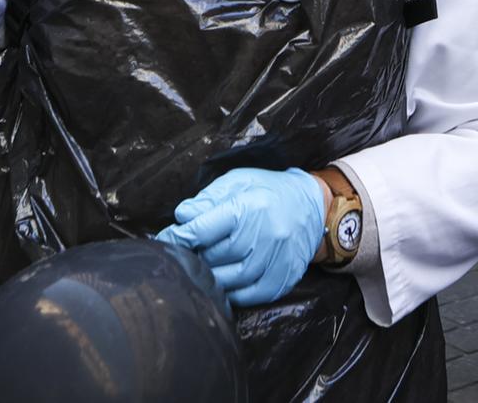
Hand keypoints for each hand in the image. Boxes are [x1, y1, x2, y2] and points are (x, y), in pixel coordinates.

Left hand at [155, 167, 326, 306]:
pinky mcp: (283, 278)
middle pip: (214, 257)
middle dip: (195, 255)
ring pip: (229, 280)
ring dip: (210, 276)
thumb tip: (182, 216)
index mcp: (249, 207)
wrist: (313, 207)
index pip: (203, 229)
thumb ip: (208, 198)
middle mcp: (264, 235)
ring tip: (202, 268)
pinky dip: (231, 293)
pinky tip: (224, 283)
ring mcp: (276, 260)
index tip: (164, 240)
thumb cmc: (269, 191)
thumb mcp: (238, 181)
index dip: (178, 237)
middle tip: (184, 252)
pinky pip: (249, 295)